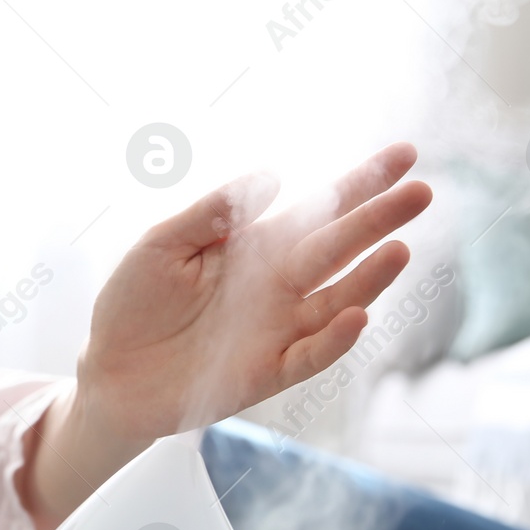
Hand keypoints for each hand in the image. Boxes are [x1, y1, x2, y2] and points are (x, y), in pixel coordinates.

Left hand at [76, 142, 429, 443]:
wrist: (108, 372)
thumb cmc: (133, 304)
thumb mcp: (161, 244)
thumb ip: (212, 213)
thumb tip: (274, 176)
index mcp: (256, 248)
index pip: (320, 210)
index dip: (360, 184)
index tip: (404, 156)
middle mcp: (277, 287)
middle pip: (339, 248)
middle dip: (379, 220)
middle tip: (421, 192)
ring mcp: (277, 331)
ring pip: (336, 301)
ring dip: (368, 279)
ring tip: (398, 249)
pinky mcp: (265, 374)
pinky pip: (308, 357)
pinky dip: (333, 340)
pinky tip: (356, 315)